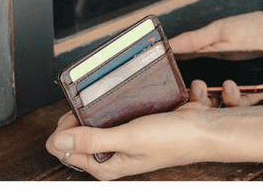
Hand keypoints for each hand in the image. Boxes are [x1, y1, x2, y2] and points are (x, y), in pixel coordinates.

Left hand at [46, 102, 262, 179]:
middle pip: (78, 135)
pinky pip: (111, 113)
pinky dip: (108, 104)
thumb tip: (57, 142)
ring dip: (90, 109)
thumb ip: (91, 140)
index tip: (68, 112)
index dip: (62, 132)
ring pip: (93, 122)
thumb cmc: (171, 140)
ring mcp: (122, 140)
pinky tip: (110, 97)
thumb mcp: (127, 139)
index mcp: (108, 166)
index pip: (68, 152)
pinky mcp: (131, 125)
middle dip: (76, 117)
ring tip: (93, 96)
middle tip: (81, 101)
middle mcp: (113, 155)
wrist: (205, 129)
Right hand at [169, 12, 262, 105]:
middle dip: (191, 92)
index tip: (166, 79)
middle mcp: (216, 77)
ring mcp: (232, 87)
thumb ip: (192, 39)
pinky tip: (230, 86)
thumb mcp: (218, 30)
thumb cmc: (255, 29)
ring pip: (214, 102)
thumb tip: (166, 44)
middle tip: (193, 84)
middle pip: (196, 92)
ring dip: (208, 97)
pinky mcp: (250, 96)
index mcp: (205, 60)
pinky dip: (231, 99)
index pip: (184, 74)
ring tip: (210, 84)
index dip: (175, 79)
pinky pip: (236, 105)